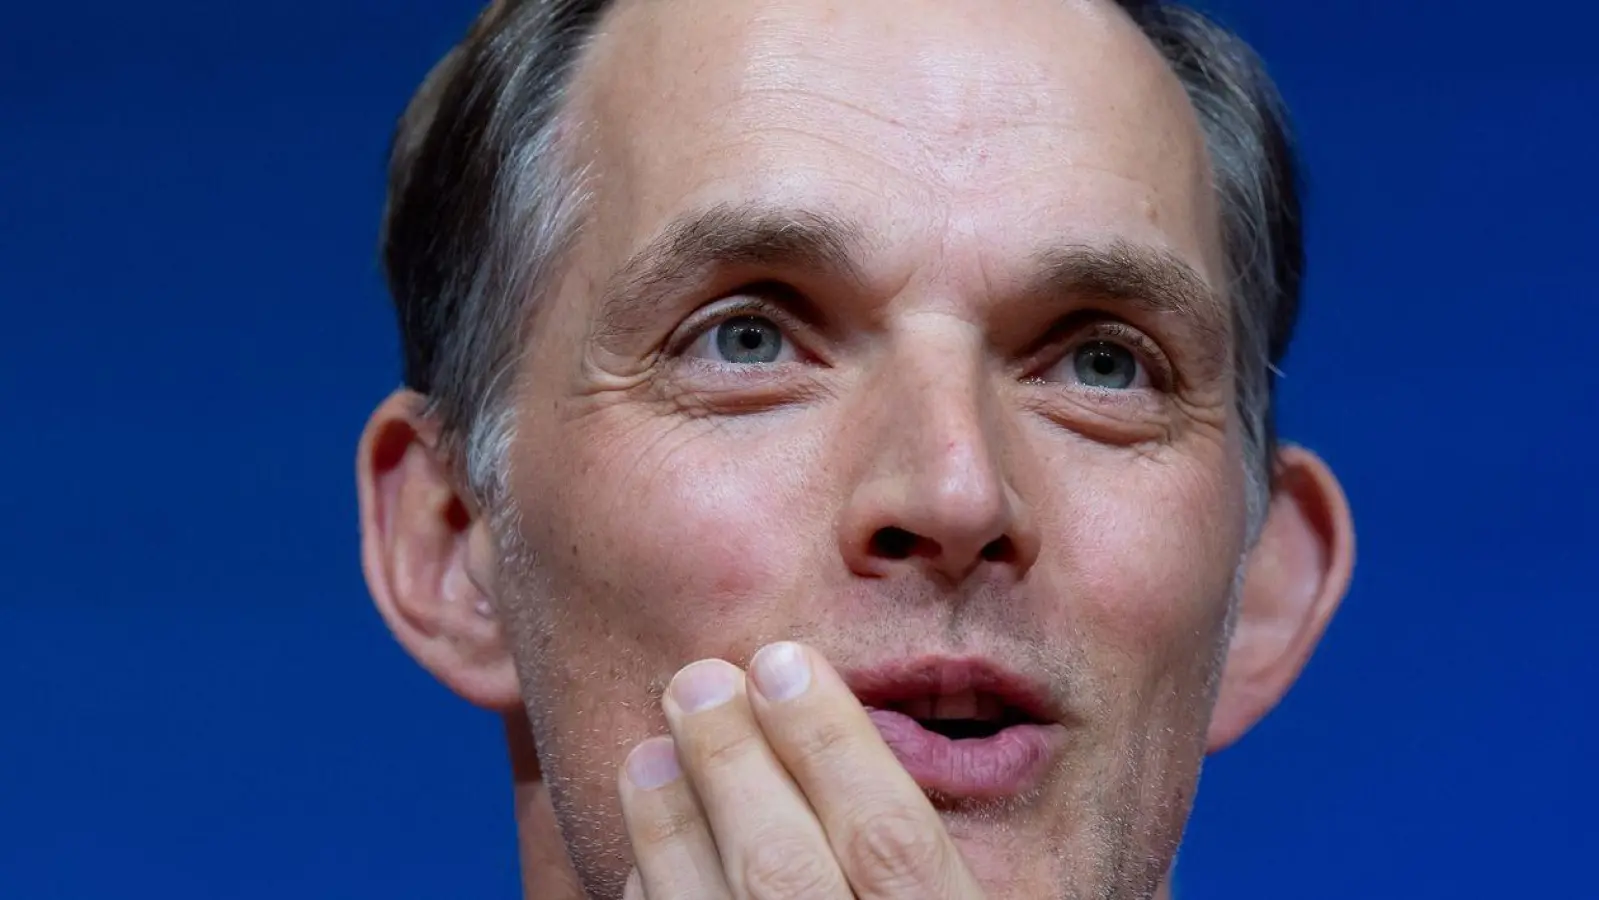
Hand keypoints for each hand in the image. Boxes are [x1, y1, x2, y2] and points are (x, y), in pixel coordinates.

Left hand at [617, 642, 985, 898]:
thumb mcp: (1012, 893)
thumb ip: (949, 850)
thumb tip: (877, 726)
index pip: (892, 844)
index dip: (833, 744)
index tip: (786, 661)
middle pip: (783, 874)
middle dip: (733, 766)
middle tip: (698, 681)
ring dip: (672, 828)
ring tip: (649, 755)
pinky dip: (658, 898)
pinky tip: (651, 853)